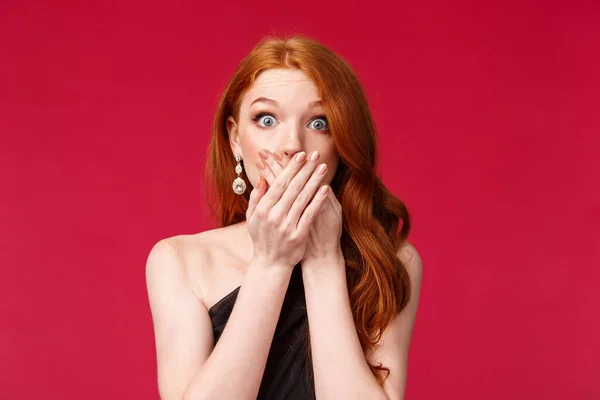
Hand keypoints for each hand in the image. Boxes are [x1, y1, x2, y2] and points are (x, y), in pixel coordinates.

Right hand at [246, 150, 329, 267]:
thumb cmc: (261, 237)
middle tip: (315, 156)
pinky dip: (318, 201)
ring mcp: (287, 226)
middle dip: (305, 170)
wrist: (270, 263)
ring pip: (303, 198)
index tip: (300, 156)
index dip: (290, 169)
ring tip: (323, 168)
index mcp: (263, 209)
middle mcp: (275, 216)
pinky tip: (325, 189)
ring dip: (314, 181)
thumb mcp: (252, 217)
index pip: (279, 184)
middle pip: (293, 188)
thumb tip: (262, 178)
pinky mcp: (299, 235)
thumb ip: (256, 197)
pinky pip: (310, 214)